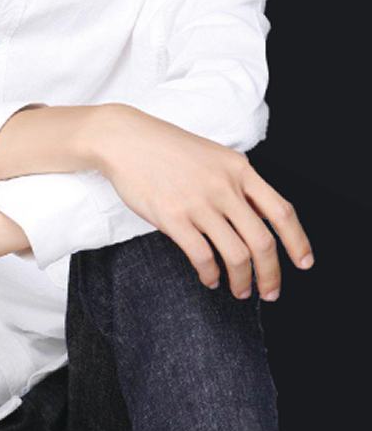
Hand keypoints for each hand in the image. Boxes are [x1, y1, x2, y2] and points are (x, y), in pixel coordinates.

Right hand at [98, 104, 313, 300]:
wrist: (126, 139)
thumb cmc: (167, 148)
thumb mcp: (213, 156)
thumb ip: (237, 183)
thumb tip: (258, 216)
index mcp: (239, 169)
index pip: (281, 211)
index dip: (297, 242)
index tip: (303, 263)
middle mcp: (224, 186)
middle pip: (263, 241)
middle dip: (271, 274)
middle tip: (270, 291)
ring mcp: (199, 202)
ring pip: (236, 255)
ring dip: (242, 281)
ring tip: (238, 289)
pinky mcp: (173, 217)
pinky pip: (203, 257)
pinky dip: (211, 275)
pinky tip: (210, 278)